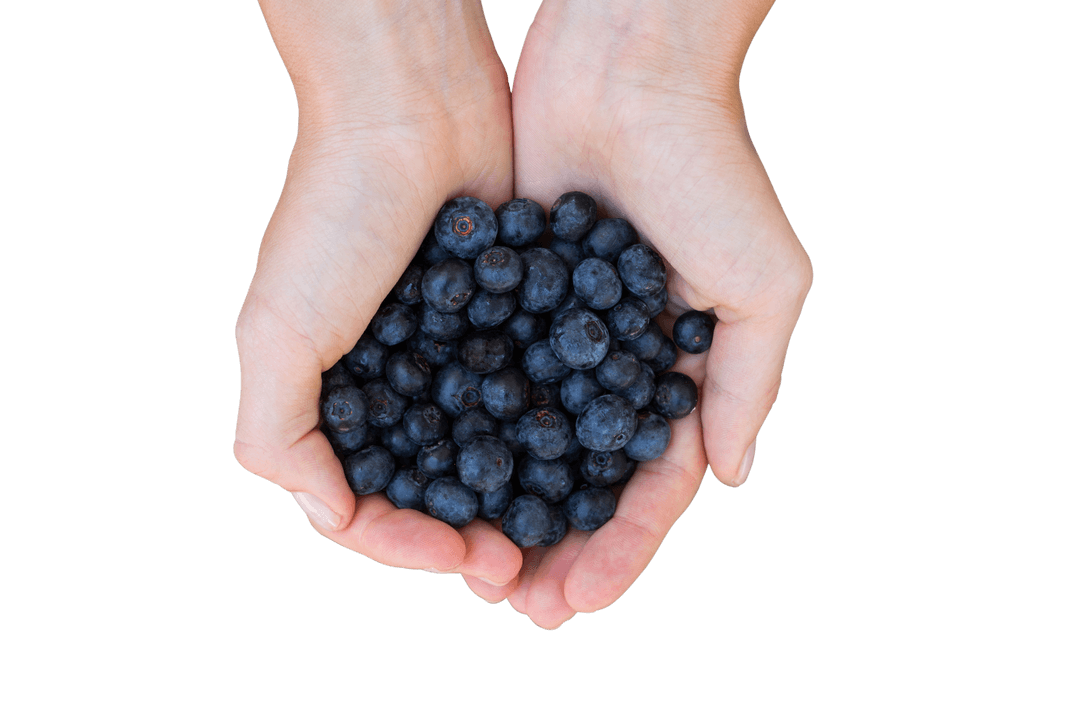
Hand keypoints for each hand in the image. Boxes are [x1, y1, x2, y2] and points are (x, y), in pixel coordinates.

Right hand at [234, 0, 521, 585]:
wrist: (414, 108)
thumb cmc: (334, 211)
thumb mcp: (276, 327)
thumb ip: (275, 433)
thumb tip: (328, 516)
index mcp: (333, 400)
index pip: (366, 505)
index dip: (407, 543)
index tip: (458, 556)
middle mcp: (394, 386)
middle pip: (435, 491)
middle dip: (473, 539)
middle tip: (519, 570)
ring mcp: (453, 355)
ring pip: (491, 453)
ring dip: (521, 502)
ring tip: (557, 535)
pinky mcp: (509, 321)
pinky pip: (532, 393)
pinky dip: (553, 433)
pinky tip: (587, 461)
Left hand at [463, 0, 812, 627]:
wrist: (624, 68)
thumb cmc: (710, 167)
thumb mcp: (761, 280)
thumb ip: (747, 381)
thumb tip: (727, 475)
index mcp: (680, 369)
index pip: (652, 484)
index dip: (621, 547)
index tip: (583, 599)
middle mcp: (614, 361)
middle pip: (582, 479)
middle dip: (558, 547)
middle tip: (522, 609)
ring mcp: (555, 333)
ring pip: (527, 442)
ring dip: (507, 509)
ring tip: (476, 570)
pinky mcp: (502, 296)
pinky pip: (480, 377)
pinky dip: (462, 432)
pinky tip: (433, 479)